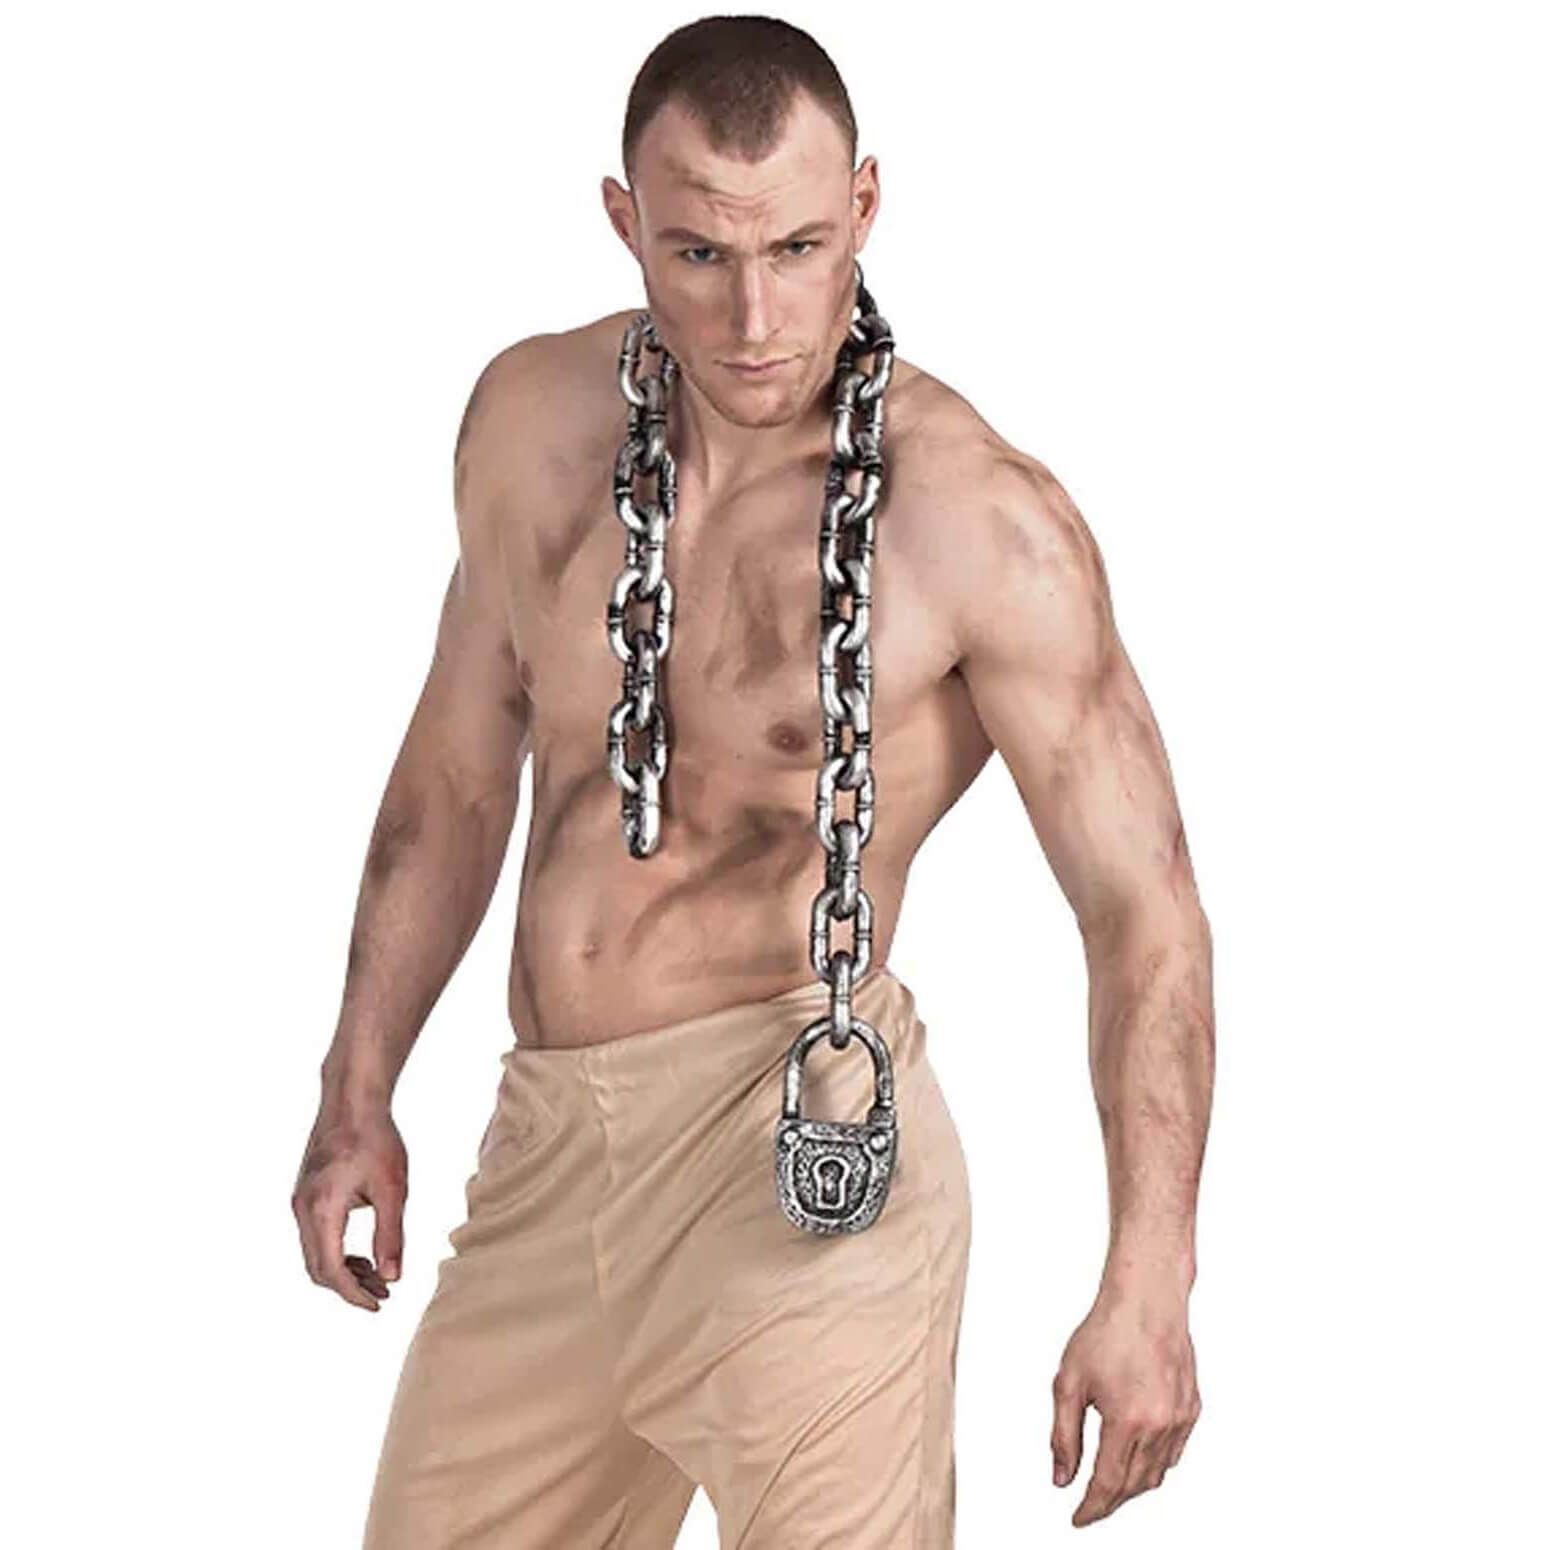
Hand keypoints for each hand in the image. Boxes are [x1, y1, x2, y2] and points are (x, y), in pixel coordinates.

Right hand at [291, 1103, 407, 1310]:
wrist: (352, 1101)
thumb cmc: (376, 1139)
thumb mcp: (393, 1189)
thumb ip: (391, 1235)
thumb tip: (392, 1279)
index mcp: (322, 1209)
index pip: (331, 1270)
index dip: (353, 1294)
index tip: (378, 1305)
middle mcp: (302, 1208)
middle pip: (317, 1267)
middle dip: (348, 1287)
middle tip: (382, 1295)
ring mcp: (300, 1201)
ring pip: (314, 1253)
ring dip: (343, 1270)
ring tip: (377, 1277)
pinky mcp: (305, 1193)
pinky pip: (315, 1236)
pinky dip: (336, 1251)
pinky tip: (363, 1254)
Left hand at [1050, 1287, 1200, 1525]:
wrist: (1146, 1299)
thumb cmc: (1107, 1331)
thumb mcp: (1069, 1382)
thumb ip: (1063, 1435)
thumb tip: (1062, 1478)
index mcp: (1127, 1420)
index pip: (1109, 1484)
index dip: (1092, 1508)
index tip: (1078, 1519)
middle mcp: (1160, 1425)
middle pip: (1134, 1485)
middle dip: (1110, 1501)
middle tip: (1089, 1505)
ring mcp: (1180, 1419)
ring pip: (1157, 1473)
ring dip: (1133, 1486)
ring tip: (1110, 1485)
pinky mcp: (1192, 1409)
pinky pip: (1174, 1453)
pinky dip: (1155, 1465)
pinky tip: (1138, 1459)